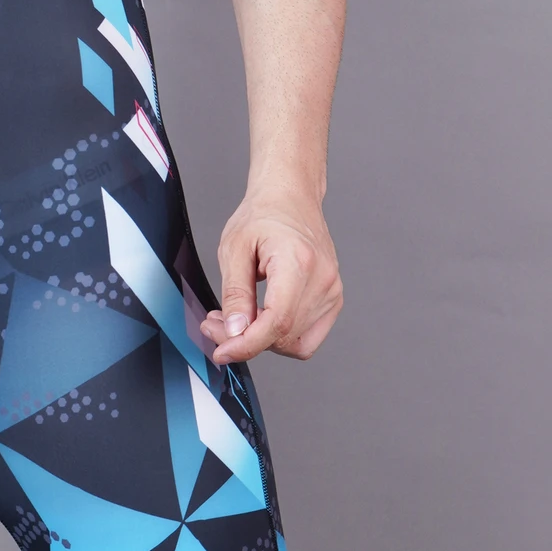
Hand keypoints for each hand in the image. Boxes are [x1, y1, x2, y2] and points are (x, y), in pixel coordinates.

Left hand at [199, 187, 343, 365]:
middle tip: (218, 322)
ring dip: (262, 340)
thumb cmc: (264, 215)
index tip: (222, 352)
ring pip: (294, 343)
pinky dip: (282, 338)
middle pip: (282, 336)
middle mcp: (322, 280)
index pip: (276, 322)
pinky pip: (307, 338)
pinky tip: (262, 320)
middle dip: (245, 339)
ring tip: (239, 317)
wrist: (291, 198)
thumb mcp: (234, 249)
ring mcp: (332, 291)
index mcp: (298, 262)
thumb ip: (235, 294)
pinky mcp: (333, 300)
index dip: (246, 345)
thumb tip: (235, 332)